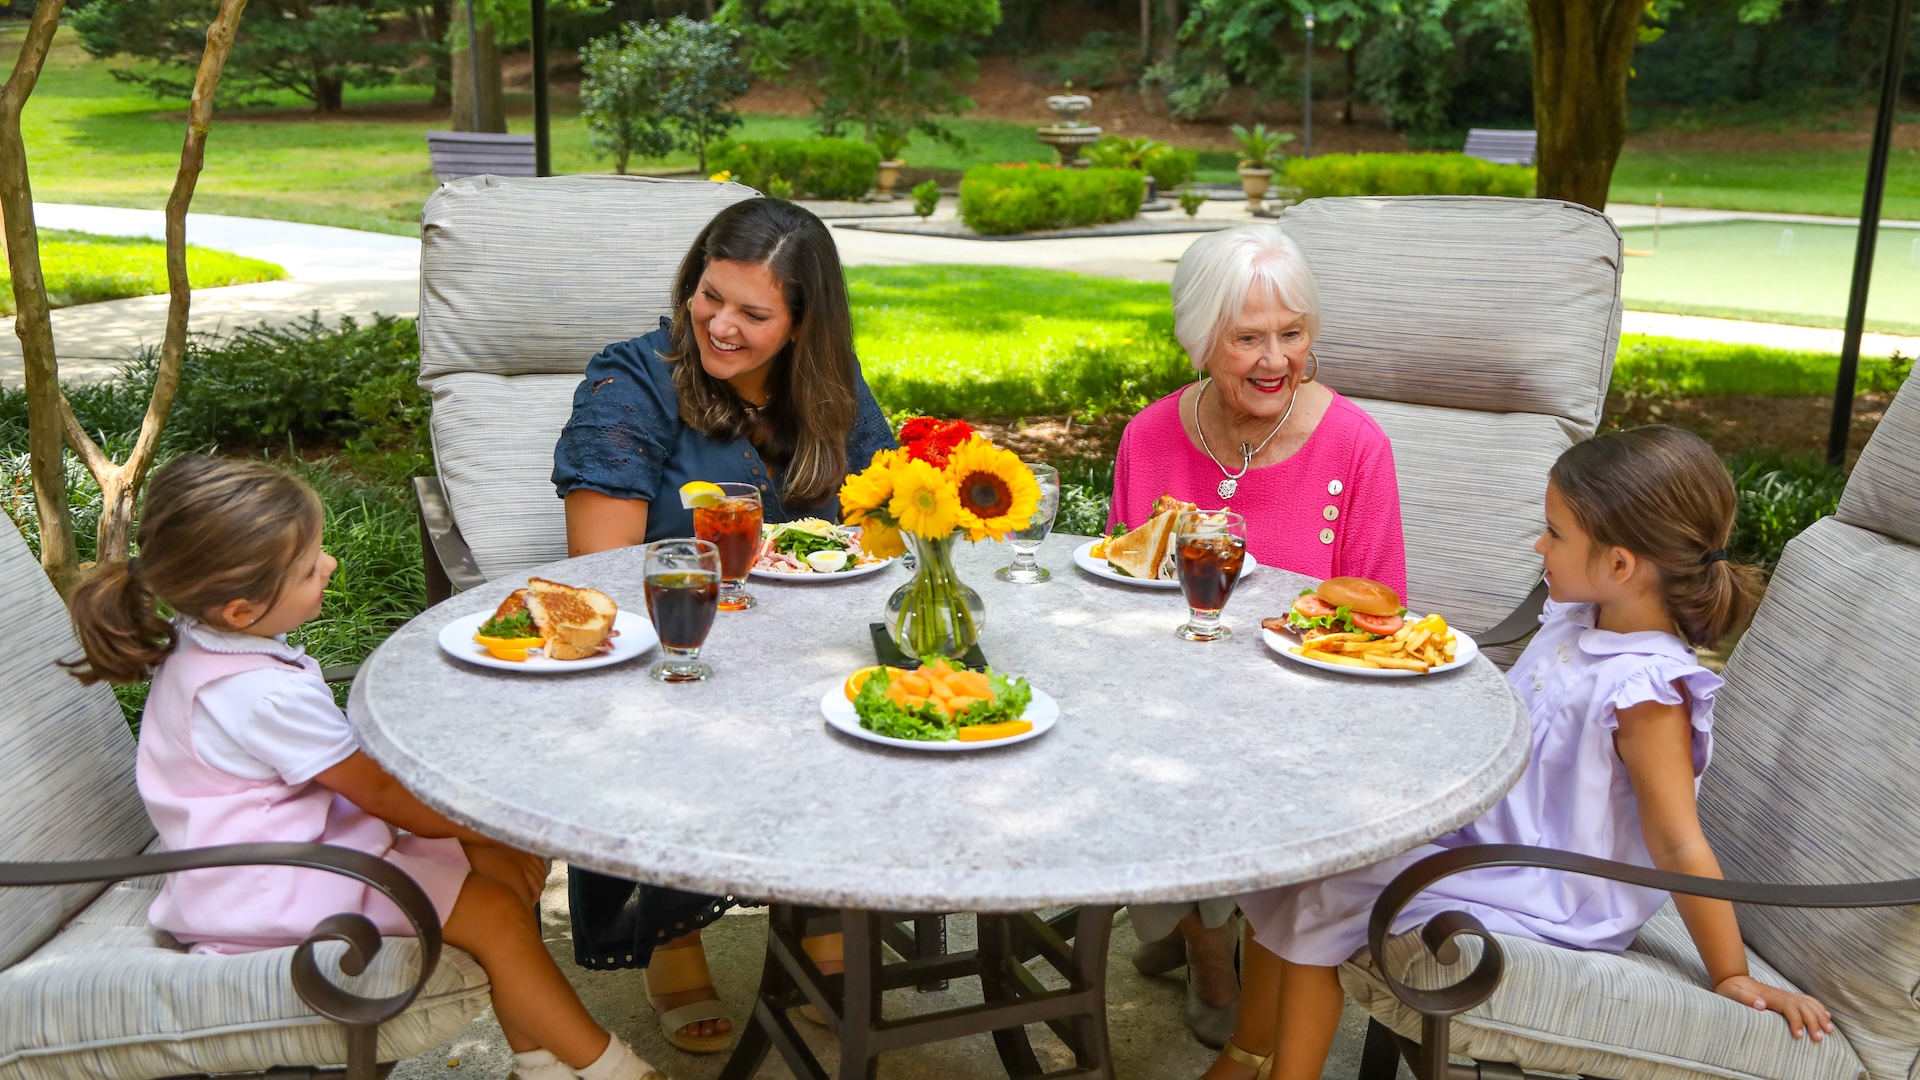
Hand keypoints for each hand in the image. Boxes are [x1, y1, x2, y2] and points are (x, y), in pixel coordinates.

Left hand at [1715, 974, 1834, 1040]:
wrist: (1733, 978)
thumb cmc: (1731, 989)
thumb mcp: (1733, 993)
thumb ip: (1746, 999)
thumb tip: (1761, 1005)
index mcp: (1770, 996)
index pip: (1789, 1008)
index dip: (1796, 1021)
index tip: (1799, 1036)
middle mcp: (1781, 995)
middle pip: (1803, 1007)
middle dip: (1814, 1022)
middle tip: (1819, 1039)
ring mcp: (1786, 995)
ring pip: (1809, 1004)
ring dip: (1820, 1016)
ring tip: (1829, 1031)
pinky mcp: (1787, 996)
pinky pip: (1807, 1000)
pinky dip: (1819, 1007)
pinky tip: (1826, 1015)